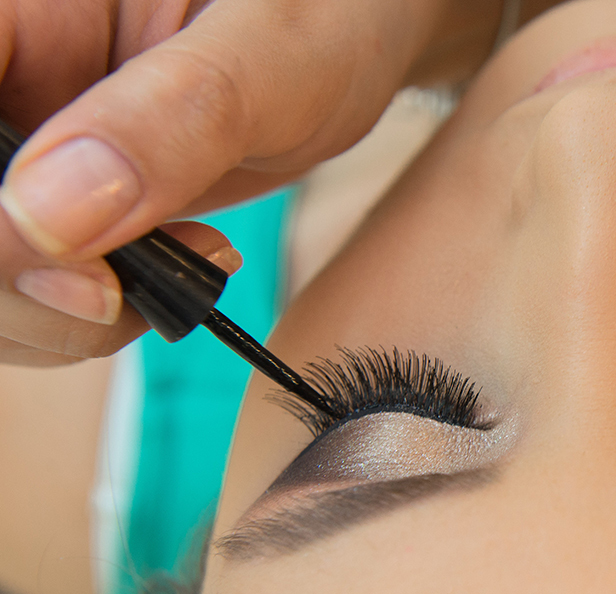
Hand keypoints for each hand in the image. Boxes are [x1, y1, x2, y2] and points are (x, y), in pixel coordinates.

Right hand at [0, 0, 493, 363]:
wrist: (359, 34)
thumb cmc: (330, 9)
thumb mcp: (272, 52)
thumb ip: (172, 119)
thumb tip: (41, 216)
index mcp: (19, 11)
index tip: (47, 250)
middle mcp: (4, 77)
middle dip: (10, 280)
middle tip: (116, 292)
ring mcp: (20, 144)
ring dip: (54, 315)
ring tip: (185, 269)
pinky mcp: (52, 199)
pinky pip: (23, 285)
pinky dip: (85, 318)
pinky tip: (174, 279)